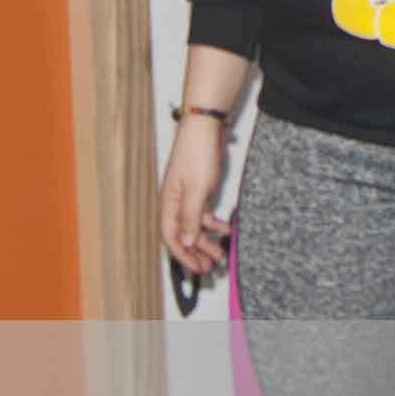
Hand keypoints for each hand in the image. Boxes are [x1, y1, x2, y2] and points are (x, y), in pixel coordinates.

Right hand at [159, 113, 231, 279]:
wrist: (206, 126)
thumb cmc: (196, 152)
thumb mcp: (197, 189)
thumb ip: (191, 217)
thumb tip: (186, 243)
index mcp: (168, 203)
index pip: (171, 238)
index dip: (183, 256)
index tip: (197, 268)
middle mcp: (175, 202)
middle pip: (183, 235)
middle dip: (195, 253)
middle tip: (210, 268)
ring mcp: (187, 196)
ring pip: (195, 226)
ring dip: (206, 240)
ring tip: (220, 254)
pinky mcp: (199, 189)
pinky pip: (204, 213)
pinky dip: (214, 224)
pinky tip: (226, 230)